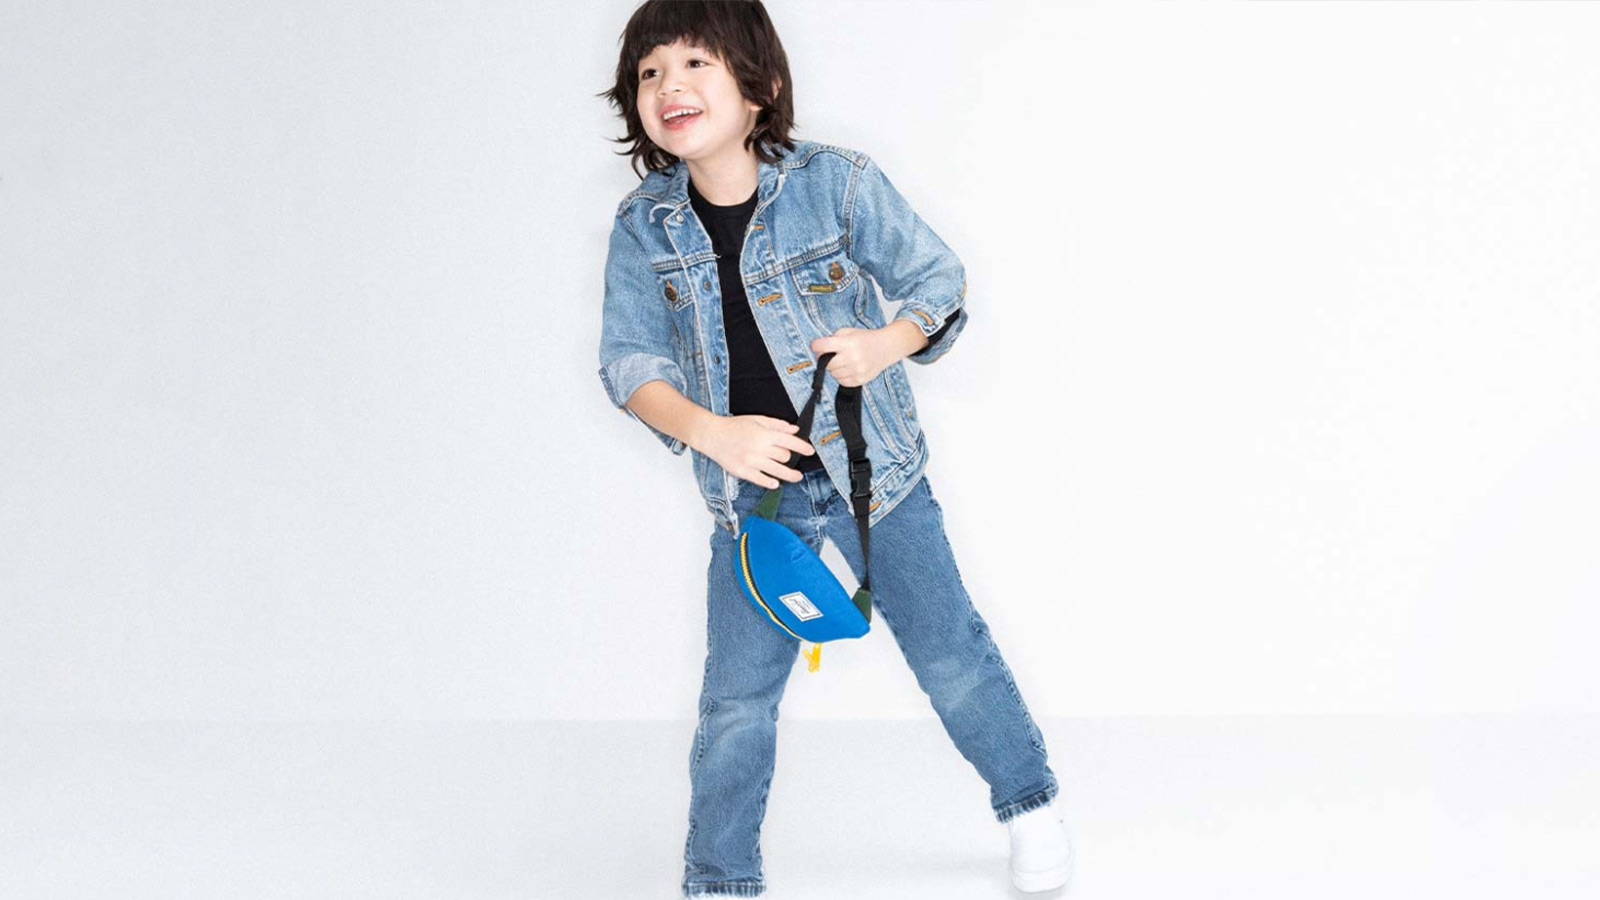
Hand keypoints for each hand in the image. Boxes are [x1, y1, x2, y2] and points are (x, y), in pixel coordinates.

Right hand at [697, 415, 816, 488]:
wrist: (712, 435)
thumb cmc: (734, 426)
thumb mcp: (757, 419)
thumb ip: (777, 425)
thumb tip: (794, 430)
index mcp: (764, 434)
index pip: (790, 442)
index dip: (803, 447)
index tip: (810, 451)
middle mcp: (759, 448)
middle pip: (785, 457)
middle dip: (790, 457)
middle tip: (789, 458)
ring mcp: (751, 461)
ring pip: (778, 471)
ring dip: (790, 475)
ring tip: (796, 476)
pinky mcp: (743, 471)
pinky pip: (761, 480)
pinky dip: (771, 483)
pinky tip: (775, 483)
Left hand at [808, 326, 901, 386]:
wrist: (886, 347)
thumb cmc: (866, 339)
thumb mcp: (849, 331)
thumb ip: (833, 338)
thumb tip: (818, 350)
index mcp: (849, 343)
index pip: (823, 346)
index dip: (816, 346)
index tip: (815, 346)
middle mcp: (853, 357)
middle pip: (827, 363)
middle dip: (824, 359)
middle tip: (829, 355)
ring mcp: (857, 370)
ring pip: (833, 374)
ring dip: (834, 368)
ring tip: (842, 361)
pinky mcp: (860, 380)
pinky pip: (842, 382)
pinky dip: (841, 376)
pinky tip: (847, 368)